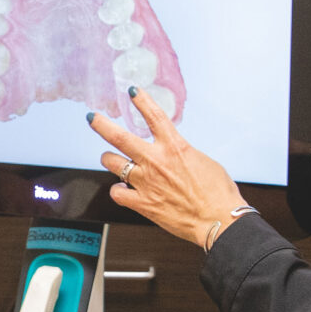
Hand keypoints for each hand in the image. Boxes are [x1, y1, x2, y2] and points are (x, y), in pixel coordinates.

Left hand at [89, 88, 245, 247]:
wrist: (218, 220)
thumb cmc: (217, 192)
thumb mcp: (202, 161)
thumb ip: (181, 153)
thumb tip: (172, 153)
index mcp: (175, 147)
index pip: (154, 116)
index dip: (142, 101)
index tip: (132, 91)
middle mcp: (156, 161)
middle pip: (120, 137)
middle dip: (102, 125)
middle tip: (92, 117)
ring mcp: (146, 182)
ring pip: (113, 163)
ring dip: (108, 159)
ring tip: (108, 158)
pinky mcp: (143, 203)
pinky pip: (117, 193)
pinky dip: (117, 190)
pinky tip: (122, 190)